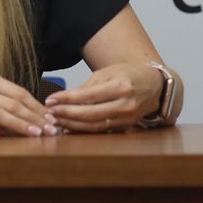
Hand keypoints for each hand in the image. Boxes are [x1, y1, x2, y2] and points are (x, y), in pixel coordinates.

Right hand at [0, 73, 56, 136]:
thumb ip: (5, 99)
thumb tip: (37, 114)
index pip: (18, 92)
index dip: (37, 106)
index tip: (51, 118)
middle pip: (12, 103)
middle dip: (34, 117)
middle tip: (50, 128)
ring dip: (20, 125)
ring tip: (36, 134)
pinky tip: (10, 139)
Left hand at [45, 63, 163, 132]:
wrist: (153, 86)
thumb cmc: (127, 75)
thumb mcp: (107, 73)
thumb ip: (87, 87)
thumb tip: (62, 99)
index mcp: (121, 86)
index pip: (89, 96)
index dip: (67, 99)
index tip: (50, 100)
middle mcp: (126, 104)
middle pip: (91, 114)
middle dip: (67, 114)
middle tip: (49, 113)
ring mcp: (127, 118)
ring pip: (94, 125)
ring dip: (72, 124)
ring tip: (55, 120)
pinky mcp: (125, 127)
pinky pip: (100, 130)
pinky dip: (82, 130)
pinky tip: (68, 126)